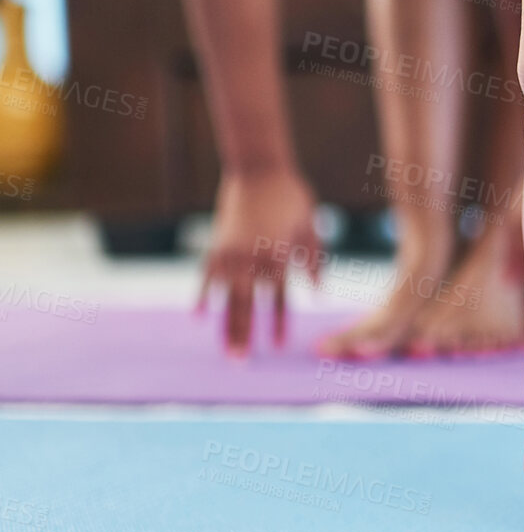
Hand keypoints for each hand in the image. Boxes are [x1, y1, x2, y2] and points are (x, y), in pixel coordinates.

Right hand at [199, 168, 321, 356]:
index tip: (278, 346)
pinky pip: (206, 277)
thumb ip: (312, 261)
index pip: (278, 298)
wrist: (258, 168)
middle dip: (243, 335)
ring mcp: (229, 254)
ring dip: (224, 325)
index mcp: (277, 257)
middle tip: (240, 363)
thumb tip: (318, 293)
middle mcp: (250, 260)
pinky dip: (202, 297)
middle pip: (245, 306)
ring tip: (224, 350)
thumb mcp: (310, 228)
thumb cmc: (291, 196)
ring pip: (224, 298)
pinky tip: (197, 317)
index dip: (278, 322)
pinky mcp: (214, 245)